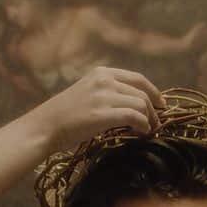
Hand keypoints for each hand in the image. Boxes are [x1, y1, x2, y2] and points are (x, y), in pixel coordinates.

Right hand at [34, 66, 164, 153]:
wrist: (46, 126)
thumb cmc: (65, 115)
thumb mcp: (87, 93)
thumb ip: (107, 92)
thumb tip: (133, 104)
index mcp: (101, 72)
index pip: (137, 78)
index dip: (153, 92)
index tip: (160, 104)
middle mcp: (104, 80)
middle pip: (142, 92)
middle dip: (154, 109)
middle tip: (157, 123)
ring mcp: (103, 96)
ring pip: (140, 105)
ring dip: (150, 120)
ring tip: (149, 131)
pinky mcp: (103, 114)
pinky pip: (134, 116)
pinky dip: (143, 126)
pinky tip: (142, 133)